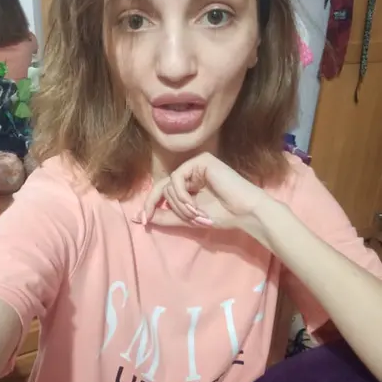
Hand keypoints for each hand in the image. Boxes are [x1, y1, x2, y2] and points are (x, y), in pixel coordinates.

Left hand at [141, 153, 270, 239]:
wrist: (244, 212)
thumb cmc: (221, 215)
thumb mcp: (186, 219)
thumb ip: (163, 217)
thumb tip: (137, 218)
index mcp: (187, 184)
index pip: (160, 192)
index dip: (149, 206)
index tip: (142, 222)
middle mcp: (190, 172)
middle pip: (163, 189)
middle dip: (174, 209)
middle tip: (190, 219)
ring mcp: (196, 164)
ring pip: (169, 185)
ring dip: (181, 205)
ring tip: (197, 213)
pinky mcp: (201, 160)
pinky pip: (177, 177)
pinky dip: (181, 194)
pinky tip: (194, 204)